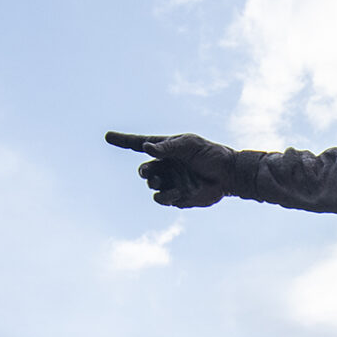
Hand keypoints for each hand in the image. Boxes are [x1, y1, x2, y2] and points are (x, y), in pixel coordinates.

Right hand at [106, 131, 233, 208]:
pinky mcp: (177, 198)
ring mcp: (170, 182)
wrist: (228, 175)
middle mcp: (165, 166)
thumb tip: (147, 147)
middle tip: (148, 172)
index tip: (108, 136)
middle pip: (144, 170)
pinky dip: (165, 197)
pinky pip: (161, 199)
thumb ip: (168, 147)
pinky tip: (177, 193)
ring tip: (168, 182)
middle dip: (145, 171)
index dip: (123, 141)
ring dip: (156, 184)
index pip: (139, 144)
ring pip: (151, 186)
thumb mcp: (190, 144)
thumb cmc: (211, 154)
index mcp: (166, 149)